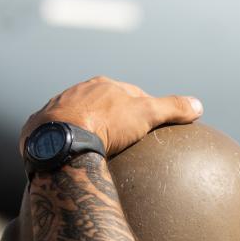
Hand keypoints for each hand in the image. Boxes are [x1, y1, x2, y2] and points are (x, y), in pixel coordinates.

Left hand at [19, 76, 202, 156]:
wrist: (60, 140)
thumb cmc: (105, 125)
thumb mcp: (146, 114)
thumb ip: (172, 108)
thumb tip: (199, 105)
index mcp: (103, 84)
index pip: (130, 93)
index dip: (143, 108)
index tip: (149, 125)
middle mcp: (77, 91)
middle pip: (102, 103)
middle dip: (114, 117)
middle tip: (126, 140)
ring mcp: (56, 109)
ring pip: (79, 116)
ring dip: (89, 128)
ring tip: (100, 150)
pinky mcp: (41, 128)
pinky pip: (59, 133)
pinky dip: (69, 141)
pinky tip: (74, 155)